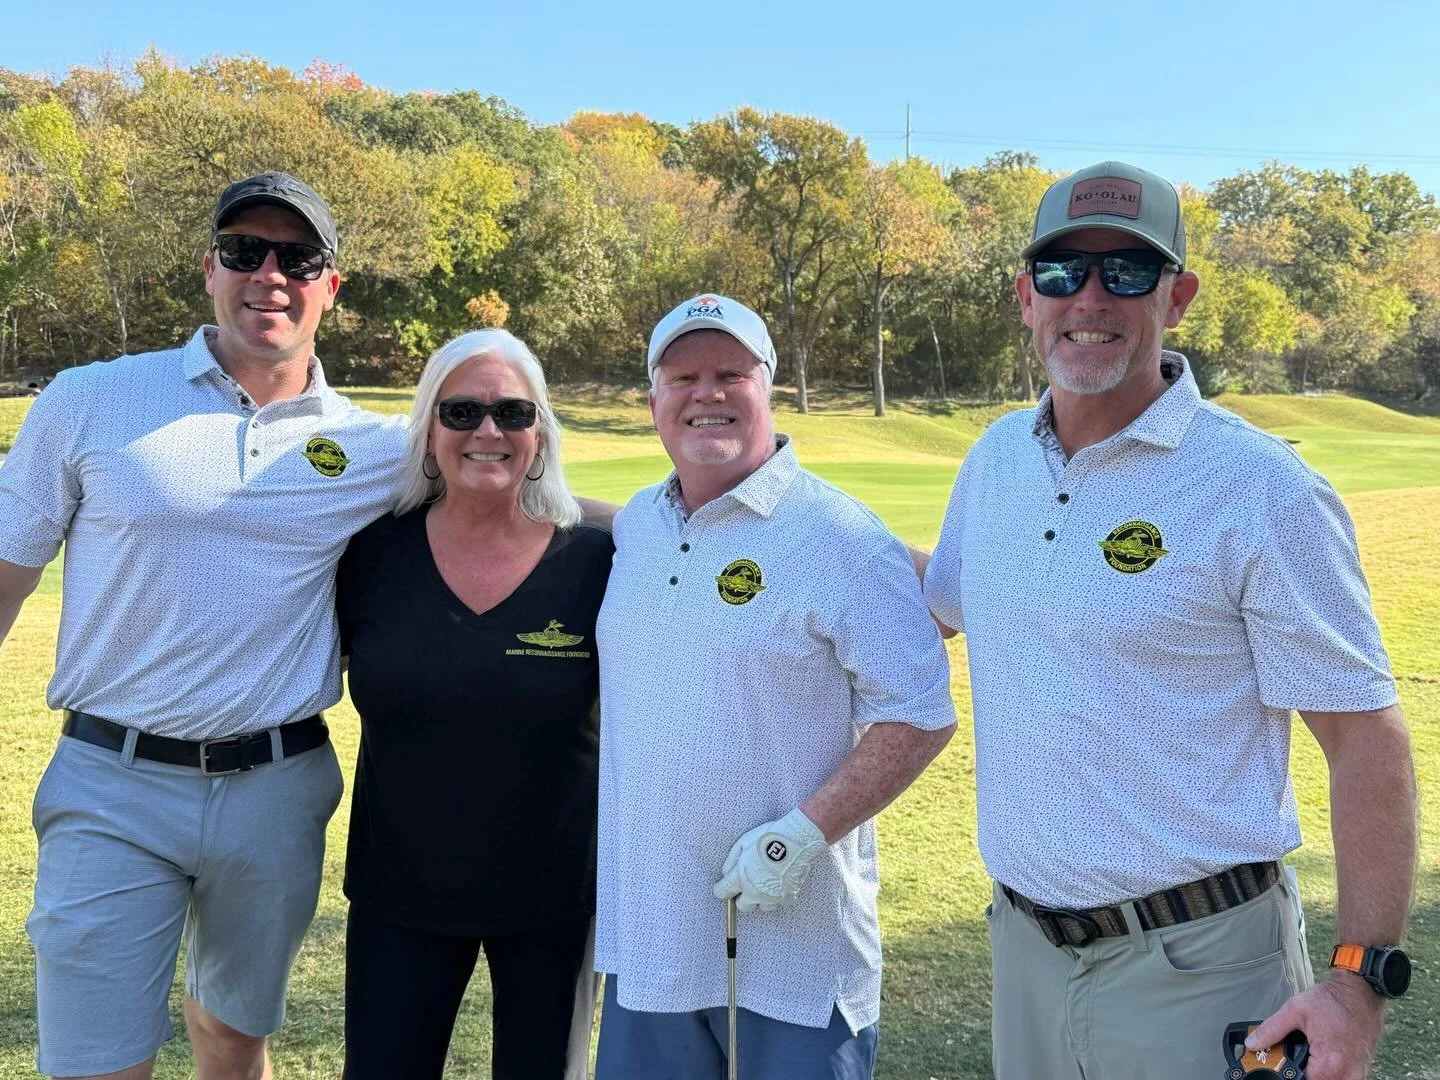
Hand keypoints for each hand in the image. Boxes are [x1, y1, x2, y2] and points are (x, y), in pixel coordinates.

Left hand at [712, 807, 826, 912]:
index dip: (722, 889)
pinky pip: (779, 902)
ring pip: (762, 907)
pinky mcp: (787, 897)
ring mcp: (771, 896)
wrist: (796, 840)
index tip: (726, 886)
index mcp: (740, 877)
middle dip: (743, 897)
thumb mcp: (743, 843)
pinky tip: (779, 882)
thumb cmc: (768, 838)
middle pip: (742, 906)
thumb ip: (731, 861)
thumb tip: (726, 873)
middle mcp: (754, 891)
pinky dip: (778, 895)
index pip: (722, 892)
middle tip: (748, 884)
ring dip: (761, 898)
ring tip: (766, 882)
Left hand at [1246, 973, 1385, 1079]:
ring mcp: (1357, 1072)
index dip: (1290, 1076)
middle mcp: (1346, 1072)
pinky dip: (1332, 1074)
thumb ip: (1271, 1029)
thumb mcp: (1295, 1010)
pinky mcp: (1362, 1067)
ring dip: (1318, 1075)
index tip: (1282, 1067)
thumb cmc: (1332, 1000)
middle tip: (1294, 1062)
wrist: (1360, 991)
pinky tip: (1321, 1060)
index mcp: (1328, 1062)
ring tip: (1308, 1060)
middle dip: (1304, 1075)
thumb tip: (1252, 1043)